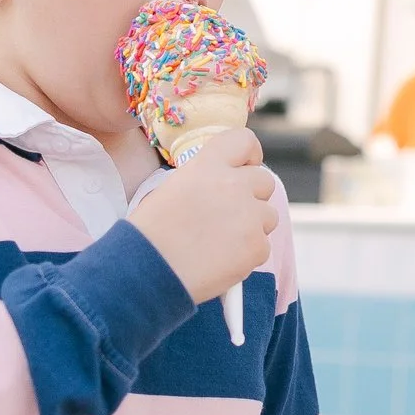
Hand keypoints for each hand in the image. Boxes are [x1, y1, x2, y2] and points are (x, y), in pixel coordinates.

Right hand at [128, 128, 278, 304]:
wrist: (145, 273)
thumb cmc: (149, 235)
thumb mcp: (170, 189)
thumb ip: (204, 180)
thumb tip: (225, 185)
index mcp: (207, 166)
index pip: (244, 140)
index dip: (249, 155)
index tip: (246, 167)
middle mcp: (233, 184)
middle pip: (264, 181)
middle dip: (252, 198)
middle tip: (228, 218)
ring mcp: (249, 215)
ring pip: (268, 216)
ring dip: (252, 228)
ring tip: (219, 244)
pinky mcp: (256, 246)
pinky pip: (263, 246)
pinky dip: (247, 256)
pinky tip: (220, 262)